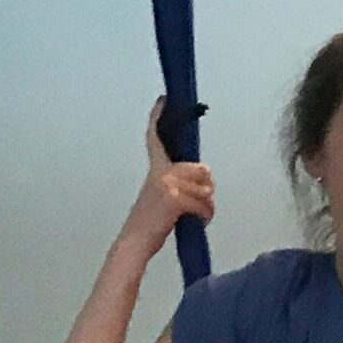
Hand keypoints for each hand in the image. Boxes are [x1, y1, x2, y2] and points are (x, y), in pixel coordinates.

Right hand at [127, 95, 214, 250]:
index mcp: (155, 170)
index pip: (156, 139)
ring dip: (207, 206)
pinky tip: (194, 222)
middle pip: (203, 169)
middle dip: (207, 189)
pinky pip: (205, 204)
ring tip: (192, 215)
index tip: (162, 100)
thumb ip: (181, 184)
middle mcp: (159, 172)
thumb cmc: (152, 223)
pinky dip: (205, 216)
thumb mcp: (165, 197)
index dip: (158, 118)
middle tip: (196, 204)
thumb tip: (207, 181)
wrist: (135, 242)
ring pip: (207, 188)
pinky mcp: (174, 198)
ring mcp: (166, 184)